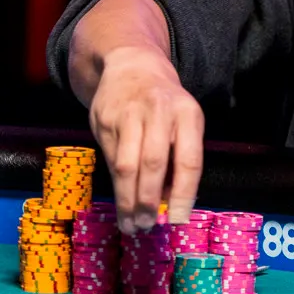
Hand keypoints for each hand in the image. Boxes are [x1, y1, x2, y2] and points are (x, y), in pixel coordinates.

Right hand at [88, 46, 204, 233]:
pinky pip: (111, 160)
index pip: (189, 160)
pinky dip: (116, 185)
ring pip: (127, 165)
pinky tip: (120, 201)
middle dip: (149, 200)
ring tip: (131, 223)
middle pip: (154, 163)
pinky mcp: (104, 120)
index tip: (178, 220)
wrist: (131, 67)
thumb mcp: (183, 121)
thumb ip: (180, 156)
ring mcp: (129, 114)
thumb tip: (173, 203)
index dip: (184, 194)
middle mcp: (159, 112)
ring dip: (128, 200)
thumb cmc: (165, 104)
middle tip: (147, 226)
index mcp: (188, 114)